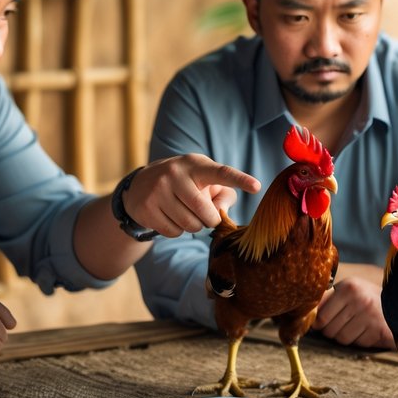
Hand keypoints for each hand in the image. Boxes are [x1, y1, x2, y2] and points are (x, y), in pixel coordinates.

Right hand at [125, 154, 259, 236]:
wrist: (141, 185)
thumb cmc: (186, 185)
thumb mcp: (206, 182)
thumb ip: (224, 195)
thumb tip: (221, 213)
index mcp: (196, 165)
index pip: (221, 173)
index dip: (240, 180)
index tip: (257, 186)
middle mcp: (175, 174)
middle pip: (205, 212)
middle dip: (210, 220)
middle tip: (205, 215)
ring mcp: (158, 190)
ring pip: (189, 225)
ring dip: (193, 226)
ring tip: (185, 214)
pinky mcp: (146, 208)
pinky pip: (173, 232)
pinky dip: (177, 231)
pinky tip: (171, 217)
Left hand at [312, 276, 395, 349]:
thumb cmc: (368, 298)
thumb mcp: (349, 290)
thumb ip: (327, 299)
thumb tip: (305, 313)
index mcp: (348, 287)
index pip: (319, 317)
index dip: (319, 323)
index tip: (324, 322)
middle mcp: (359, 299)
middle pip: (329, 330)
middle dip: (333, 330)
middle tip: (344, 323)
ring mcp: (369, 315)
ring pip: (342, 339)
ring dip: (346, 336)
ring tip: (356, 325)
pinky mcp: (379, 330)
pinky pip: (358, 343)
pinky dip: (361, 340)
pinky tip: (368, 330)